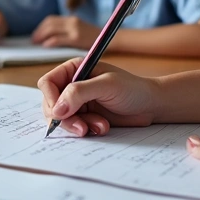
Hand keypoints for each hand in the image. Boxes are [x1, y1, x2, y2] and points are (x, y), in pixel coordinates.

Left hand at [31, 15, 99, 48]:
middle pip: (49, 24)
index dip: (41, 26)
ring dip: (41, 36)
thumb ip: (68, 31)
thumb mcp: (80, 30)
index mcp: (72, 20)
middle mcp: (72, 22)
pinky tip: (46, 46)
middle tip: (33, 40)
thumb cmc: (95, 38)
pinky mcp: (77, 38)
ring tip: (37, 43)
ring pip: (51, 30)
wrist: (112, 39)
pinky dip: (50, 42)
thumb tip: (50, 38)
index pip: (51, 19)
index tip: (36, 34)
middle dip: (39, 31)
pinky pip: (59, 39)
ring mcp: (74, 30)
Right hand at [38, 57, 157, 136]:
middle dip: (65, 118)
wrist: (151, 105)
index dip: (51, 98)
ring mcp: (77, 103)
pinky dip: (85, 129)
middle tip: (80, 127)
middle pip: (51, 104)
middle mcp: (72, 85)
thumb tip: (57, 109)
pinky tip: (101, 127)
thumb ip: (79, 92)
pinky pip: (73, 127)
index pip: (48, 83)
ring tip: (99, 126)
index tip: (60, 113)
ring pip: (61, 118)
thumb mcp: (107, 85)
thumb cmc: (133, 89)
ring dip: (77, 126)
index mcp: (74, 69)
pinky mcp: (84, 117)